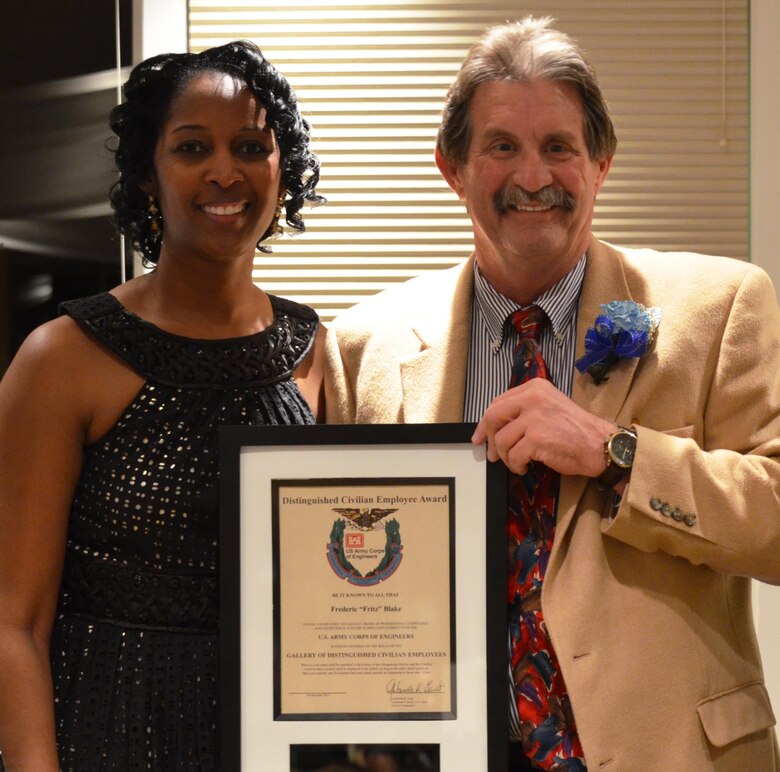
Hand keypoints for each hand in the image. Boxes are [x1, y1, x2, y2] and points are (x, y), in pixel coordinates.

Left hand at [471, 379, 615, 477]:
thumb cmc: (575, 429)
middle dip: (488, 438)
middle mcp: (532, 398)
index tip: (481, 436)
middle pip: (493, 417)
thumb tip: (493, 427)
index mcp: (534, 388)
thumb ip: (523, 410)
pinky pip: (513, 456)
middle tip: (492, 454)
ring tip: (518, 462)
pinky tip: (525, 467)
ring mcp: (534, 418)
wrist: (599, 444)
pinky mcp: (536, 439)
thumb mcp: (548, 407)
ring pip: (501, 440)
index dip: (485, 422)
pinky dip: (516, 465)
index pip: (497, 402)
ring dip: (506, 457)